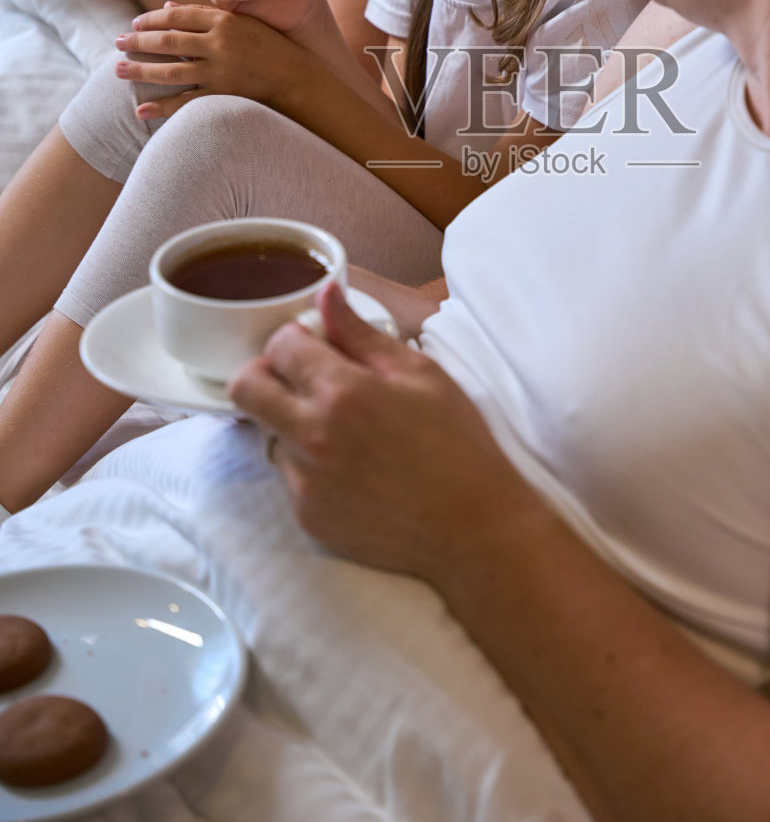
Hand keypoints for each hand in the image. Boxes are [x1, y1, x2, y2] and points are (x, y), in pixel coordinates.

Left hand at [114, 1, 301, 118]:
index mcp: (224, 21)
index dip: (151, 19)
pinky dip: (161, 107)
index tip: (134, 23)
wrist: (297, 79)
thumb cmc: (268, 47)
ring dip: (140, 70)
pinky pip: (185, 103)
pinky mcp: (223, 96)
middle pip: (168, 40)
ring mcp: (220, 72)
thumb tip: (166, 5)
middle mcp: (219, 44)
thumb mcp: (240, 23)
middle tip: (117, 43)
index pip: (178, 16)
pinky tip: (140, 109)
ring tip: (118, 70)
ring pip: (170, 70)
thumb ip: (203, 14)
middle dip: (138, 42)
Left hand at [229, 281, 538, 582]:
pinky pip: (289, 477)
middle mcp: (312, 437)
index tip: (315, 345)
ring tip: (340, 430)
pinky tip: (352, 468)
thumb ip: (361, 332)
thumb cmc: (457, 443)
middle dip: (265, 372)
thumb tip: (325, 294)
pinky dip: (309, 465)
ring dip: (291, 422)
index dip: (295, 338)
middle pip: (246, 389)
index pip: (279, 346)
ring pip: (268, 433)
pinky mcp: (308, 517)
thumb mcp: (419, 373)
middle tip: (300, 377)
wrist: (472, 527)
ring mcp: (305, 482)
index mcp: (341, 392)